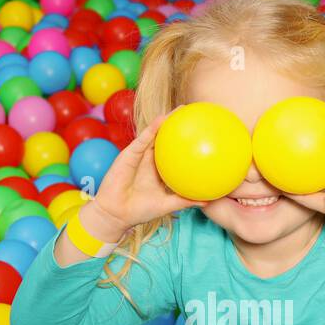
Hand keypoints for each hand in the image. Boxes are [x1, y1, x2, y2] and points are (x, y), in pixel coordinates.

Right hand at [78, 114, 191, 242]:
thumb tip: (208, 201)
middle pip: (166, 139)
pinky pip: (143, 139)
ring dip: (165, 120)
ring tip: (180, 110)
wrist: (116, 214)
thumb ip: (185, 200)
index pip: (174, 153)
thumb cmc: (140, 210)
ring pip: (154, 134)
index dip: (186, 143)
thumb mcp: (167, 205)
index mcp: (159, 170)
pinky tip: (162, 119)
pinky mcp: (130, 153)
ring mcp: (140, 155)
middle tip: (194, 115)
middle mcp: (150, 160)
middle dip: (177, 126)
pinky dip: (152, 128)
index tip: (202, 133)